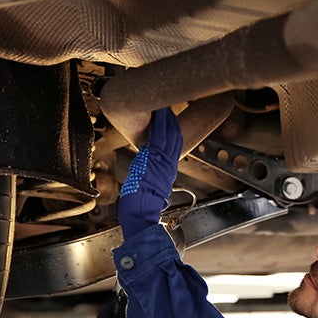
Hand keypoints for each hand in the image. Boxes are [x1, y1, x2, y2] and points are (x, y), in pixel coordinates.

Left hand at [118, 107, 182, 238]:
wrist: (142, 212)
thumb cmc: (141, 204)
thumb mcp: (150, 187)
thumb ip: (151, 175)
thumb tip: (145, 170)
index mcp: (169, 170)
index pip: (176, 145)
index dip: (174, 130)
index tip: (171, 120)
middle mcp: (169, 163)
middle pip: (176, 136)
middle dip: (172, 120)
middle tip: (168, 107)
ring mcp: (163, 160)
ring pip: (169, 132)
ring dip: (166, 117)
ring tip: (163, 105)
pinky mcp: (154, 158)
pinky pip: (159, 135)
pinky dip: (160, 122)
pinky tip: (159, 111)